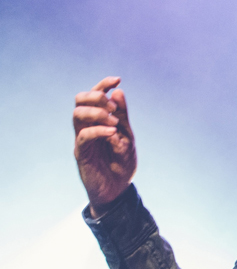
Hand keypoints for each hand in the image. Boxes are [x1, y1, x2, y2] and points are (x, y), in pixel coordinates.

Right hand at [73, 77, 136, 217]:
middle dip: (96, 96)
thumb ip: (122, 117)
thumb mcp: (127, 136)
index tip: (117, 79)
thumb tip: (118, 91)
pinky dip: (97, 131)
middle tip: (112, 107)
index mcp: (98, 120)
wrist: (118, 189)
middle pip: (79, 100)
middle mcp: (87, 126)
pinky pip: (83, 136)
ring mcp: (82, 139)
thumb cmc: (121, 163)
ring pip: (77, 115)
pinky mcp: (81, 153)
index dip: (103, 84)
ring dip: (96, 113)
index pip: (95, 96)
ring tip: (113, 122)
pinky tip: (111, 133)